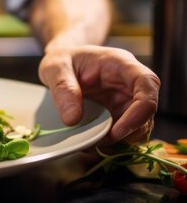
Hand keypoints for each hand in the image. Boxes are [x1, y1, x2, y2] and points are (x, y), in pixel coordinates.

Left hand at [38, 45, 159, 144]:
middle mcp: (129, 83)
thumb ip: (63, 88)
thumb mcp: (55, 67)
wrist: (60, 64)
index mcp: (121, 64)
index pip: (147, 84)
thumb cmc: (62, 59)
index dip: (141, 110)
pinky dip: (111, 142)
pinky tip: (91, 143)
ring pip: (138, 126)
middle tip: (98, 141)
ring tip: (91, 143)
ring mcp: (125, 100)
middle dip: (127, 132)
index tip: (118, 131)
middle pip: (147, 111)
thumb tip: (73, 119)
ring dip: (119, 140)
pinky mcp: (118, 114)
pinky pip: (124, 133)